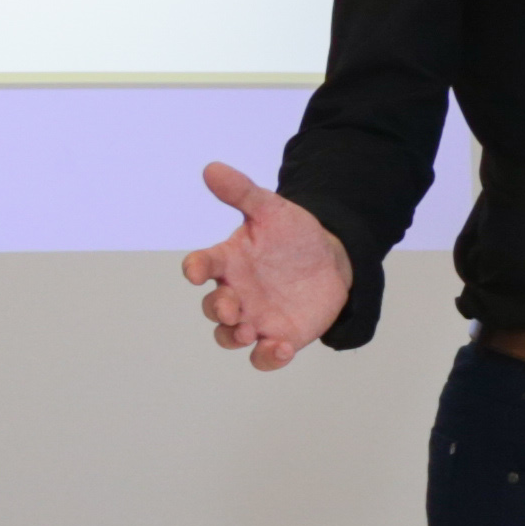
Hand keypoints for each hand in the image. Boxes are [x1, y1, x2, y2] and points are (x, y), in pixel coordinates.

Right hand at [180, 164, 352, 369]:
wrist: (330, 260)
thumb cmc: (292, 235)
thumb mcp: (272, 211)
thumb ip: (243, 193)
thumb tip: (212, 168)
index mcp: (229, 261)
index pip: (201, 264)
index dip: (194, 268)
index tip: (194, 271)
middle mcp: (235, 292)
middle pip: (213, 307)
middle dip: (219, 309)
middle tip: (233, 308)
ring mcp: (254, 316)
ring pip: (230, 336)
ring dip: (233, 337)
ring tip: (248, 331)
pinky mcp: (277, 336)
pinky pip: (262, 356)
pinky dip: (266, 357)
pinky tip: (281, 349)